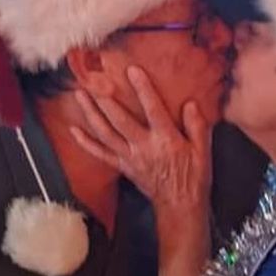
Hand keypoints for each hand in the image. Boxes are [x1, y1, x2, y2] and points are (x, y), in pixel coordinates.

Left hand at [71, 67, 212, 214]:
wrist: (180, 205)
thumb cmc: (193, 177)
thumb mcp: (202, 151)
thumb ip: (198, 126)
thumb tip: (190, 104)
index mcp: (166, 140)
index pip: (153, 110)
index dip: (143, 89)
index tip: (132, 70)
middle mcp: (144, 147)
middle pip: (121, 120)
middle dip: (106, 98)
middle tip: (94, 79)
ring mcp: (130, 157)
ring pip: (106, 133)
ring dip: (91, 113)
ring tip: (80, 94)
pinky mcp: (123, 166)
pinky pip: (101, 154)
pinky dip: (86, 143)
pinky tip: (73, 130)